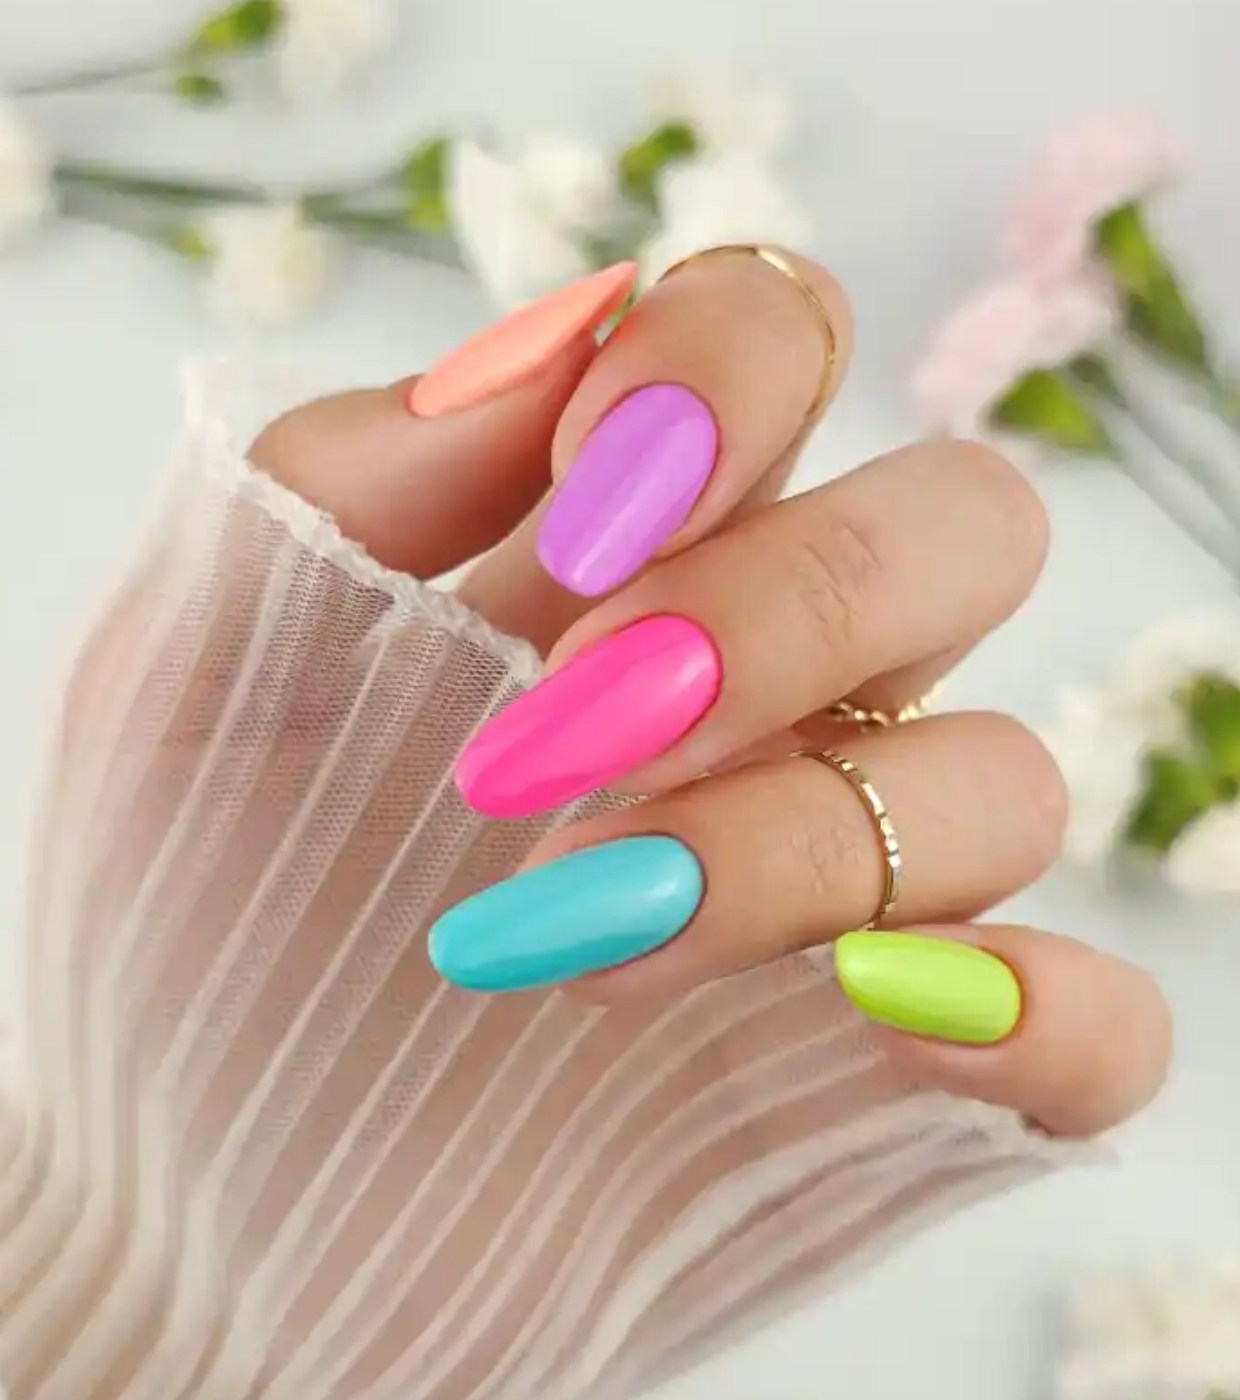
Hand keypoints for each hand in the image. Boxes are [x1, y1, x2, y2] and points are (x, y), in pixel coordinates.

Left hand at [254, 249, 1170, 1139]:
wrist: (201, 1186)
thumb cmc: (185, 910)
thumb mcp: (192, 669)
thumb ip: (340, 486)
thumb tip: (542, 352)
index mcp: (628, 556)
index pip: (786, 342)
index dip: (729, 373)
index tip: (584, 500)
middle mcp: (776, 692)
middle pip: (963, 526)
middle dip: (798, 596)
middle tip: (600, 702)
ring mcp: (856, 881)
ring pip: (1012, 777)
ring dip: (809, 835)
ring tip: (599, 918)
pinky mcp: (900, 1072)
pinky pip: (1087, 1018)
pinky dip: (1024, 1013)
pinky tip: (856, 1016)